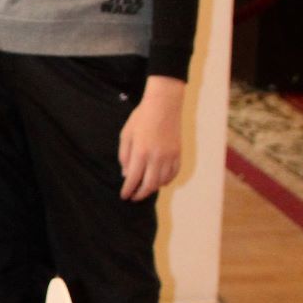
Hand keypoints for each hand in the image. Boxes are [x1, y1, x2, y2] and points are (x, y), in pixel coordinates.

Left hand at [118, 75, 185, 200]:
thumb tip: (126, 174)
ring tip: (144, 189)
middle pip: (149, 185)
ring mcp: (170, 156)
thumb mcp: (126, 135)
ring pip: (162, 181)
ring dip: (152, 189)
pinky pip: (173, 174)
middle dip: (140, 194)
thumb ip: (124, 156)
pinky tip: (159, 181)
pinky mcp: (178, 154)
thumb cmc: (141, 118)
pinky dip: (166, 181)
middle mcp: (156, 157)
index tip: (124, 196)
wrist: (164, 105)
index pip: (133, 179)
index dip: (128, 190)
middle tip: (134, 197)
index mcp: (141, 152)